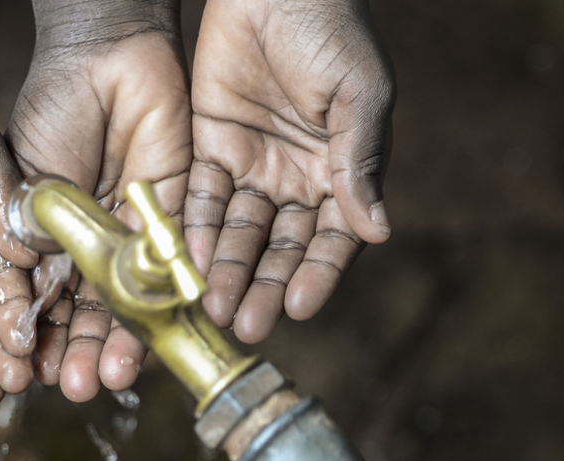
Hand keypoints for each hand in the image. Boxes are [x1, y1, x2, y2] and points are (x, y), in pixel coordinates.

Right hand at [8, 22, 191, 400]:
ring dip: (122, 340)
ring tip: (112, 375)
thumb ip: (29, 234)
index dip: (34, 337)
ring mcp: (133, 236)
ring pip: (131, 300)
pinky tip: (159, 331)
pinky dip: (170, 298)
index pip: (41, 301)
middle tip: (74, 387)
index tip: (25, 370)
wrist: (106, 55)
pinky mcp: (176, 216)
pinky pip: (175, 265)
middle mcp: (93, 247)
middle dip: (80, 350)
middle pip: (88, 311)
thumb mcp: (27, 178)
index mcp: (50, 242)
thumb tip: (19, 290)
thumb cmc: (54, 109)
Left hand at [187, 0, 394, 342]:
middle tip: (245, 324)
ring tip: (212, 307)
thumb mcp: (358, 97)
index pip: (331, 239)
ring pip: (237, 231)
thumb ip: (359, 165)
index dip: (317, 275)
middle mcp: (297, 179)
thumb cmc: (332, 33)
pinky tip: (185, 260)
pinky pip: (200, 197)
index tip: (297, 307)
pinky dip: (193, 228)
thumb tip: (378, 233)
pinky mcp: (210, 148)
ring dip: (224, 270)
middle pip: (279, 246)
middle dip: (262, 286)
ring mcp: (252, 166)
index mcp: (342, 172)